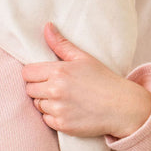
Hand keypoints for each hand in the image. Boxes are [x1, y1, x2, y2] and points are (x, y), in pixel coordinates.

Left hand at [21, 23, 150, 138]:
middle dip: (39, 88)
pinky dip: (53, 116)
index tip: (44, 75)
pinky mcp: (62, 125)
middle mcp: (55, 90)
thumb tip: (47, 26)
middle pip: (29, 89)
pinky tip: (68, 110)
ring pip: (37, 104)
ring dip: (46, 102)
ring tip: (65, 99)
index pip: (26, 72)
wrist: (123, 107)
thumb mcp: (83, 58)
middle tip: (56, 87)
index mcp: (58, 71)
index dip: (33, 74)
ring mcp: (58, 109)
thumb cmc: (103, 80)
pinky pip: (46, 119)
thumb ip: (61, 44)